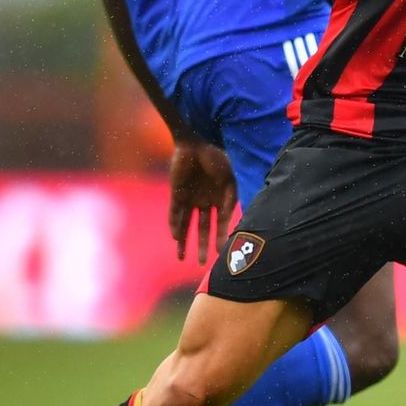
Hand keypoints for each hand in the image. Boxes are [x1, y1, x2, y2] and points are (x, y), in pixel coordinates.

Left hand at [168, 139, 237, 263]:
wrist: (198, 142)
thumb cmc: (218, 159)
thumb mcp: (230, 181)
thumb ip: (231, 201)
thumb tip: (232, 221)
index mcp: (220, 199)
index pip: (221, 224)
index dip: (222, 238)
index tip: (222, 254)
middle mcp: (205, 202)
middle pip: (202, 229)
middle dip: (202, 246)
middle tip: (201, 264)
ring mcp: (190, 198)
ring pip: (186, 225)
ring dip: (184, 241)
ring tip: (182, 258)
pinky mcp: (176, 193)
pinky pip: (174, 213)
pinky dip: (175, 225)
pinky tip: (175, 237)